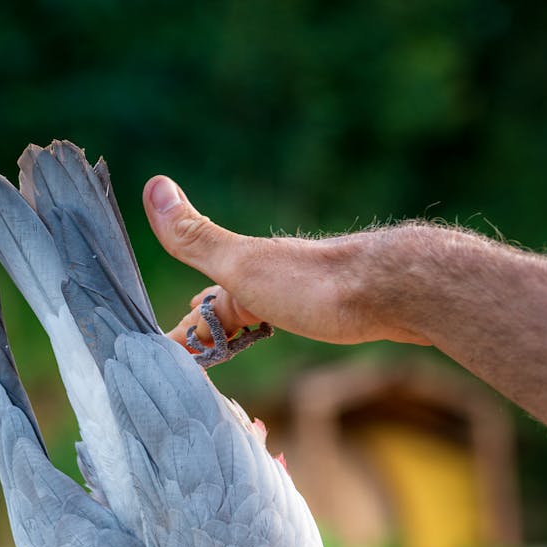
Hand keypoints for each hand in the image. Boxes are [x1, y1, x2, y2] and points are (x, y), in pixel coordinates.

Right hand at [142, 176, 429, 348]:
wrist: (393, 290)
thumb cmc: (315, 284)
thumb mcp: (244, 267)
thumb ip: (197, 238)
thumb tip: (153, 185)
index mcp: (246, 273)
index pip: (201, 306)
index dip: (180, 333)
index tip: (160, 356)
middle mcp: (272, 279)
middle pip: (228, 310)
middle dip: (208, 333)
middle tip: (190, 361)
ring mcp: (302, 294)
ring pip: (259, 317)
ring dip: (240, 334)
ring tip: (225, 355)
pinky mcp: (335, 311)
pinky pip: (291, 324)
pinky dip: (274, 334)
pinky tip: (284, 335)